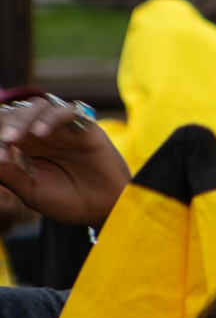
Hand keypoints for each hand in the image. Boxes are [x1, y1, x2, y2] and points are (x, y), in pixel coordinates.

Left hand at [0, 97, 130, 228]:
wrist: (104, 211)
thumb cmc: (71, 203)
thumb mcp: (31, 192)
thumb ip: (9, 175)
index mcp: (29, 146)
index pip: (5, 127)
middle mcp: (46, 133)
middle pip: (18, 112)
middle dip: (5, 124)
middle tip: (3, 142)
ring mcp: (66, 129)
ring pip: (39, 106)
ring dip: (22, 118)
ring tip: (13, 138)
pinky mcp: (87, 128)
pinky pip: (68, 111)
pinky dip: (51, 118)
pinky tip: (41, 134)